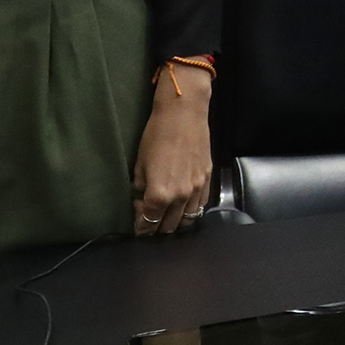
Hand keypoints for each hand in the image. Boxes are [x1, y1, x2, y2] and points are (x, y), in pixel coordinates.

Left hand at [132, 64, 212, 235]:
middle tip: (149, 223)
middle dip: (156, 229)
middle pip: (168, 226)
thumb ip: (141, 186)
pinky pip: (200, 206)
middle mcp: (180, 197)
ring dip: (175, 224)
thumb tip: (142, 197)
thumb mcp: (140, 163)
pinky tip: (183, 208)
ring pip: (187, 220)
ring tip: (166, 220)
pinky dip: (191, 212)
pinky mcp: (207, 180)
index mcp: (159, 194)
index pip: (148, 222)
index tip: (137, 224)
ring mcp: (196, 189)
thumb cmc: (156, 135)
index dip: (141, 227)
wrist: (184, 114)